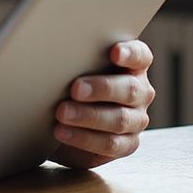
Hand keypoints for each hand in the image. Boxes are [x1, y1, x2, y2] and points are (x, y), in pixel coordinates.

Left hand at [50, 40, 154, 168]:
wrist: (65, 118)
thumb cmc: (71, 80)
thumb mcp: (74, 66)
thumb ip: (76, 57)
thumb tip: (52, 49)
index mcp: (132, 65)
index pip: (140, 55)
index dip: (130, 53)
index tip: (114, 52)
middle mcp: (139, 92)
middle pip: (130, 89)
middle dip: (101, 88)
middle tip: (75, 89)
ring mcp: (136, 119)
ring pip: (119, 118)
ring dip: (88, 116)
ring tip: (62, 113)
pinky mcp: (127, 144)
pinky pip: (110, 143)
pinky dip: (84, 138)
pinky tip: (63, 132)